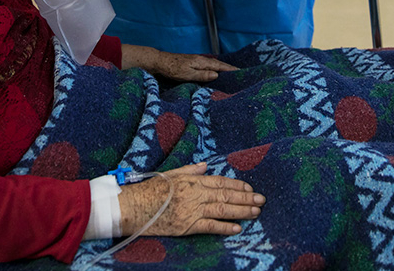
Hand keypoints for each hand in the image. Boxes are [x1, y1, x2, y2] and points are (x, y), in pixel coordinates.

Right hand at [117, 163, 263, 236]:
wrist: (132, 206)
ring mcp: (190, 210)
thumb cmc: (149, 190)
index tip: (250, 189)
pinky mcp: (185, 226)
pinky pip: (209, 226)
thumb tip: (206, 166)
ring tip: (256, 212)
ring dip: (241, 211)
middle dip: (245, 198)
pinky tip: (237, 228)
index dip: (237, 185)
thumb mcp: (170, 174)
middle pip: (225, 195)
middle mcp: (193, 194)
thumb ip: (190, 170)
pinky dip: (224, 227)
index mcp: (191, 180)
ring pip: (221, 209)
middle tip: (261, 200)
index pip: (220, 182)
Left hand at [122, 45, 236, 82]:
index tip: (241, 72)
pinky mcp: (193, 63)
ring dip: (223, 69)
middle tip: (240, 74)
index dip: (231, 69)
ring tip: (232, 74)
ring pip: (214, 65)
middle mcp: (201, 60)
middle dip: (230, 69)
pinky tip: (216, 73)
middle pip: (219, 65)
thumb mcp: (187, 74)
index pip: (220, 66)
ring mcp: (197, 61)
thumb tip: (217, 74)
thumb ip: (202, 75)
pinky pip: (208, 66)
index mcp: (201, 62)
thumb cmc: (172, 69)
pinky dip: (215, 69)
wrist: (159, 62)